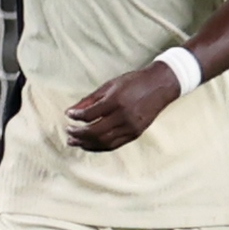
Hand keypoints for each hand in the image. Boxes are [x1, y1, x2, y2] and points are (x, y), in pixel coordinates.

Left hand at [65, 65, 180, 152]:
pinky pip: (114, 144)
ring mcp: (131, 127)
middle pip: (94, 132)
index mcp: (116, 101)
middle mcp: (124, 116)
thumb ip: (90, 99)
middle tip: (68, 132)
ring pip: (104, 142)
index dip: (75, 116)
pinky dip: (99, 147)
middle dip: (78, 134)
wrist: (160, 86)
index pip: (89, 115)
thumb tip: (70, 112)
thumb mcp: (110, 85)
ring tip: (74, 141)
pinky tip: (90, 144)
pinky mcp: (136, 133)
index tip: (68, 115)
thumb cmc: (134, 82)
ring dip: (86, 143)